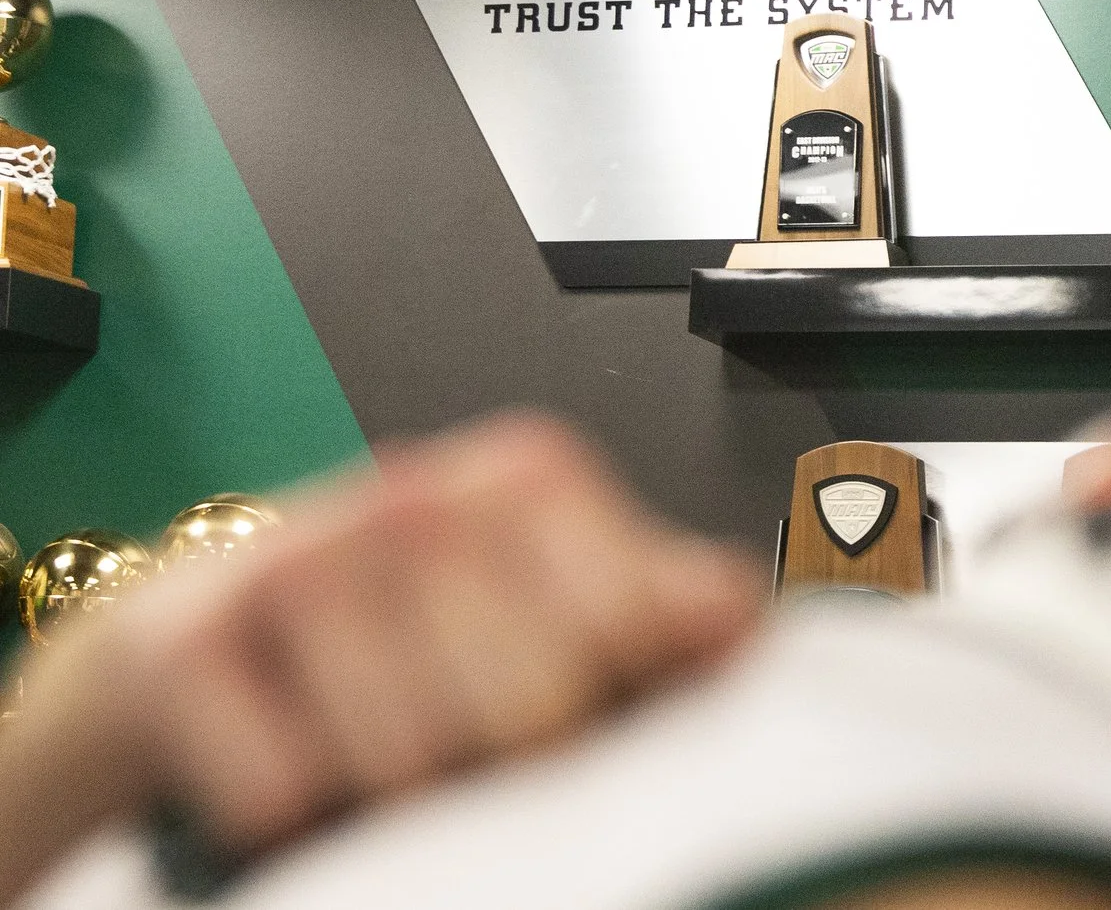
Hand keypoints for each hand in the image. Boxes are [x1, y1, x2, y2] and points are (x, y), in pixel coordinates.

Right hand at [0, 413, 764, 900]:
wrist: (189, 654)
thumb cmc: (408, 642)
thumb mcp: (551, 608)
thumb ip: (663, 613)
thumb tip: (738, 620)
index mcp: (532, 477)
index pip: (639, 631)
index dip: (619, 709)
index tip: (585, 714)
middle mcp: (420, 496)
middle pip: (532, 713)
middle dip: (506, 770)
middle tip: (467, 759)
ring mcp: (299, 557)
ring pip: (411, 765)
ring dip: (400, 806)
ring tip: (382, 772)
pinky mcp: (180, 644)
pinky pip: (283, 795)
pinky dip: (296, 825)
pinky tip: (296, 780)